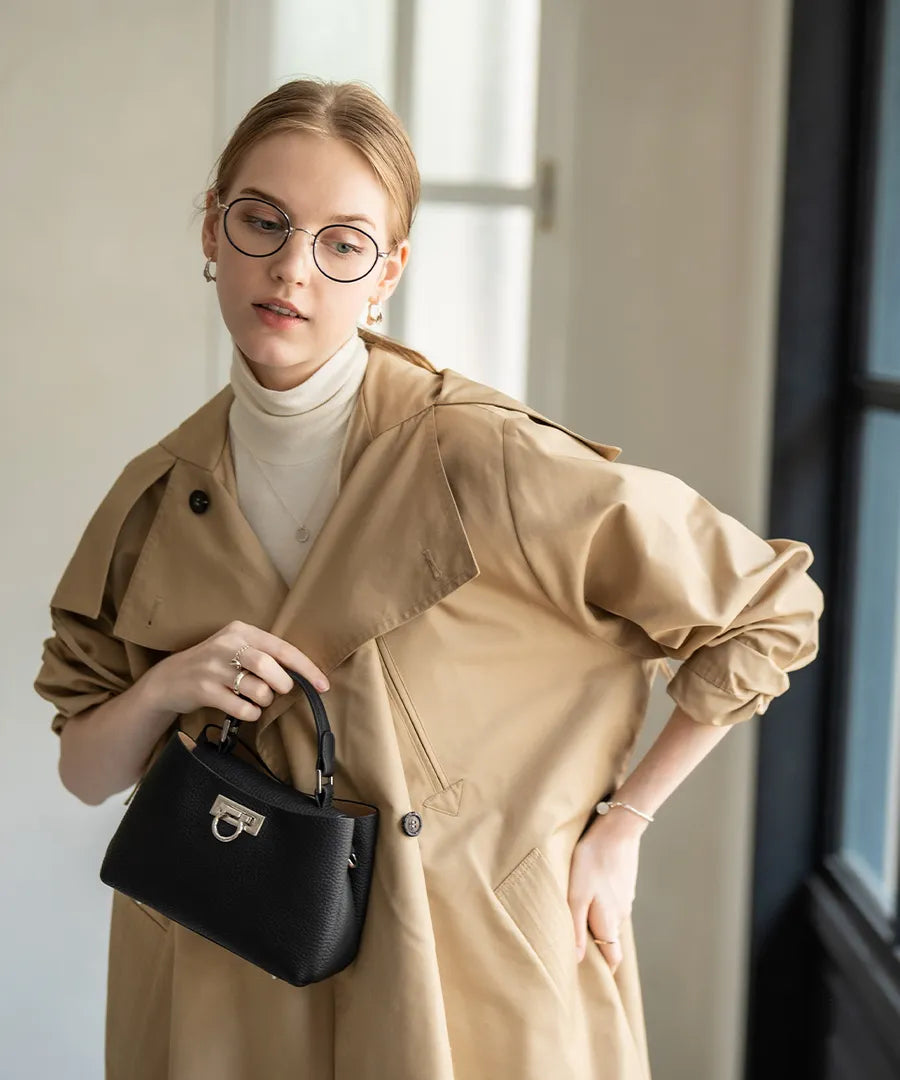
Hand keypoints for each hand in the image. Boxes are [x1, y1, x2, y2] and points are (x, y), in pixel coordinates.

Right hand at [143, 620, 329, 720]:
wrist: (168, 680)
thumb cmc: (213, 665)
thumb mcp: (236, 649)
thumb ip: (265, 655)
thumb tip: (303, 674)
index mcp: (241, 630)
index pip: (282, 648)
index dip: (306, 668)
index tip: (323, 685)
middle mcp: (226, 644)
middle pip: (268, 665)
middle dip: (282, 684)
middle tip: (279, 691)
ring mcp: (212, 667)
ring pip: (256, 688)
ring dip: (264, 700)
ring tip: (256, 699)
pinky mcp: (203, 689)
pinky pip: (240, 707)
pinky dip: (250, 713)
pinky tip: (244, 709)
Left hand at [566, 810, 644, 972]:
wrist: (618, 829)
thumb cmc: (592, 861)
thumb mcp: (576, 895)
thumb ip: (576, 927)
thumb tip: (577, 960)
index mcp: (610, 921)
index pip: (613, 957)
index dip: (605, 970)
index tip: (593, 979)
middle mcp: (621, 914)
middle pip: (612, 940)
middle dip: (599, 949)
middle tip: (580, 950)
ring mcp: (625, 897)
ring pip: (612, 920)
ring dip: (599, 924)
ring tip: (579, 919)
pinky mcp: (624, 882)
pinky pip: (613, 902)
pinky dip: (603, 905)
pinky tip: (590, 893)